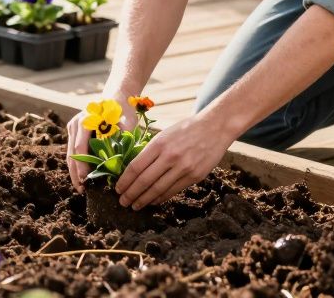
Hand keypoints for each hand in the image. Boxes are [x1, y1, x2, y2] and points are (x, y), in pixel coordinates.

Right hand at [65, 92, 136, 192]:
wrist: (116, 97)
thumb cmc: (123, 110)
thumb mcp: (126, 121)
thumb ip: (122, 135)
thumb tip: (118, 158)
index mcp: (87, 120)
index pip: (80, 148)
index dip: (82, 166)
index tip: (86, 180)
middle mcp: (76, 123)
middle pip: (71, 153)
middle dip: (76, 173)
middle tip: (81, 190)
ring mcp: (74, 127)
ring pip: (70, 154)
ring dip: (74, 171)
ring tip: (81, 187)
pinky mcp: (75, 132)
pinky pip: (73, 151)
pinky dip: (77, 164)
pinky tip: (82, 177)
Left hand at [114, 112, 230, 208]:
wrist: (215, 127)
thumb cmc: (186, 129)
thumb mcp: (165, 133)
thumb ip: (151, 150)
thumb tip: (133, 170)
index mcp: (159, 143)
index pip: (136, 167)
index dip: (125, 181)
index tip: (118, 189)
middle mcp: (170, 156)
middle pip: (144, 181)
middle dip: (131, 194)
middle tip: (123, 202)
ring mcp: (184, 168)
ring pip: (158, 189)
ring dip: (144, 200)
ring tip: (135, 205)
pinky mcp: (195, 176)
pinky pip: (173, 191)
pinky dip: (161, 198)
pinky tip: (153, 201)